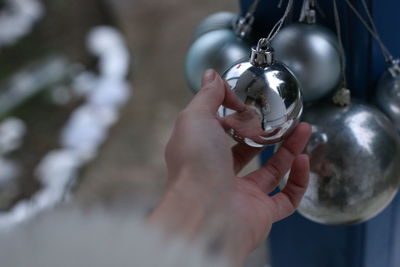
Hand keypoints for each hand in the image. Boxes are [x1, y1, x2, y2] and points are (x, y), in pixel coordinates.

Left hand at [149, 70, 310, 264]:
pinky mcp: (261, 213)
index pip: (219, 131)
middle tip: (282, 118)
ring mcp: (241, 195)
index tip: (248, 102)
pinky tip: (303, 159)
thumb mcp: (195, 118)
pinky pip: (286, 197)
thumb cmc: (195, 164)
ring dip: (289, 150)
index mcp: (201, 153)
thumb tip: (211, 76)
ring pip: (271, 172)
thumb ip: (206, 96)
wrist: (205, 212)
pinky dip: (298, 179)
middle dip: (266, 132)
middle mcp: (219, 175)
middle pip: (247, 151)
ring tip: (304, 129)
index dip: (233, 115)